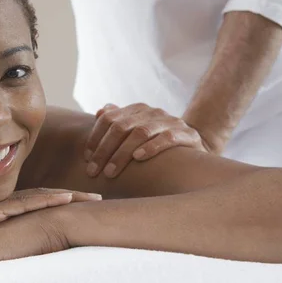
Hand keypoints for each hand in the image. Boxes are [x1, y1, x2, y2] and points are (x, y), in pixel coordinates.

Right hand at [0, 188, 99, 247]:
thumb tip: (6, 248)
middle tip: (96, 198)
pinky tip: (65, 198)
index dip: (59, 201)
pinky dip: (47, 200)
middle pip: (46, 196)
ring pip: (42, 197)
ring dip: (68, 196)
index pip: (37, 202)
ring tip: (91, 198)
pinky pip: (27, 204)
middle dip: (73, 196)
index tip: (80, 202)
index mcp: (4, 207)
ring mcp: (2, 203)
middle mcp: (6, 202)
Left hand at [84, 103, 208, 177]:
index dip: (95, 137)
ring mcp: (169, 121)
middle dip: (104, 150)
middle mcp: (152, 112)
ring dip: (122, 154)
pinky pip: (166, 138)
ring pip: (140, 133)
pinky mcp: (186, 134)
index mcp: (137, 110)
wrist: (195, 146)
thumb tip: (99, 111)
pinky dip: (151, 147)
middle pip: (121, 127)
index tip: (86, 158)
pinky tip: (138, 158)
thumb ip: (119, 121)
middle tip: (93, 171)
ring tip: (110, 172)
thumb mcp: (137, 131)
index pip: (109, 119)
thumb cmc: (157, 142)